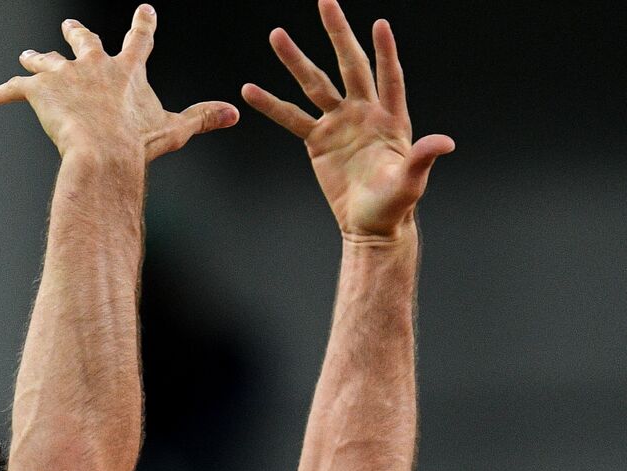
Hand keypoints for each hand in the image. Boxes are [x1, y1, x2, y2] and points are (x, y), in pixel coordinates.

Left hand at [0, 5, 237, 163]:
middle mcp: (94, 64)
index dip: (143, 24)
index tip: (145, 10)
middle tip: (72, 27)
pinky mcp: (38, 91)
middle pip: (84, 41)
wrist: (103, 152)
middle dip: (78, 34)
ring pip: (46, 62)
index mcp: (126, 70)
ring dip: (37, 60)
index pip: (139, 39)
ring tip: (28, 56)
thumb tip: (235, 113)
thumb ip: (203, 118)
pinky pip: (14, 89)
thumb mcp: (174, 130)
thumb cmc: (137, 144)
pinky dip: (0, 93)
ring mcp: (64, 74)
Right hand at [241, 0, 454, 236]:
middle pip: (349, 65)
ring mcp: (338, 124)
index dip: (385, 51)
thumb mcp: (411, 181)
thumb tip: (444, 143)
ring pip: (314, 84)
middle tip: (326, 2)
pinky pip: (290, 118)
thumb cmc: (395, 204)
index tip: (379, 24)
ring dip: (296, 60)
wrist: (369, 224)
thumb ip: (423, 158)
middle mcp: (363, 112)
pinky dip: (270, 104)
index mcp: (390, 118)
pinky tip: (250, 90)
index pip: (389, 76)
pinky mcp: (317, 141)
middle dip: (338, 33)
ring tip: (277, 36)